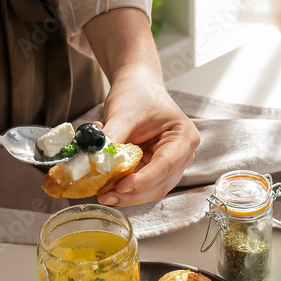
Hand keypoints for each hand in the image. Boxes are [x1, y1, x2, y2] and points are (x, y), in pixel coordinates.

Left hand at [97, 64, 199, 205]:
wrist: (136, 85)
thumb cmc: (137, 93)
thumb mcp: (123, 114)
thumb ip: (112, 139)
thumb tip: (96, 162)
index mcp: (184, 136)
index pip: (166, 165)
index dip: (144, 180)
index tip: (121, 185)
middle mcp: (182, 154)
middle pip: (161, 184)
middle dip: (133, 193)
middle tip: (106, 195)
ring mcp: (170, 164)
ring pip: (151, 190)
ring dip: (127, 195)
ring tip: (102, 192)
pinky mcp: (154, 168)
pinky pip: (140, 184)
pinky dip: (123, 186)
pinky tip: (105, 180)